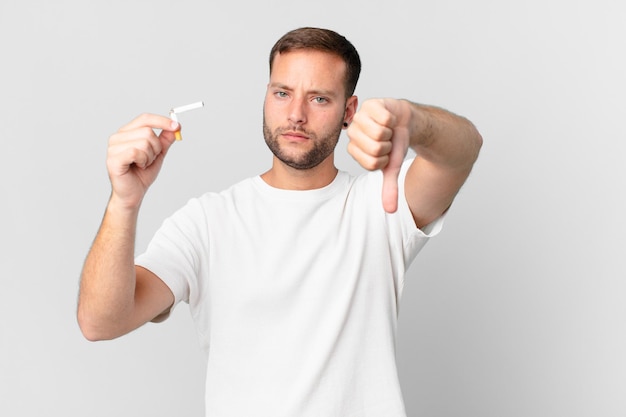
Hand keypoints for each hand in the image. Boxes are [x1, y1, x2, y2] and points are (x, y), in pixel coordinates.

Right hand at [106, 113, 179, 208]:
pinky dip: (143, 161)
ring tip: (143, 164)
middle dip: (156, 147)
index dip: (162, 121)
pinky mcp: (113, 159)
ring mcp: (113, 148)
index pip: (145, 118)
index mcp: (126, 133)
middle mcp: (117, 137)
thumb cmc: (141, 174)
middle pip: (147, 131)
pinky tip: (138, 166)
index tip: (176, 126)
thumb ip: (164, 140)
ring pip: (144, 142)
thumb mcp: (158, 154)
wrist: (133, 194)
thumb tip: (174, 127)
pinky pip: (136, 152)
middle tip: (150, 159)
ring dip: (149, 156)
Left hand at [347, 98, 411, 212]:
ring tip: (388, 128)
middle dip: (389, 145)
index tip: (385, 153)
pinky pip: (385, 118)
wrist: (405, 122)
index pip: (372, 162)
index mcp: (354, 149)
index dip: (385, 159)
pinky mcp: (370, 104)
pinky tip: (389, 117)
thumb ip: (388, 188)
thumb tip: (390, 211)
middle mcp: (352, 132)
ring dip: (391, 132)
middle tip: (388, 139)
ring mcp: (360, 116)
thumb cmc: (395, 144)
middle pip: (376, 148)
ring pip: (380, 133)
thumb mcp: (392, 168)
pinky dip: (394, 119)